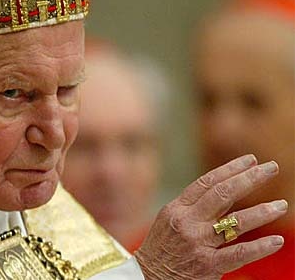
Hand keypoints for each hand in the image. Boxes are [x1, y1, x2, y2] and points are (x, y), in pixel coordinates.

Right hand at [135, 155, 287, 279]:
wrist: (147, 277)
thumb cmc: (161, 247)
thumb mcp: (169, 220)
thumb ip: (193, 206)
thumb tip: (224, 189)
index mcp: (177, 208)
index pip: (207, 182)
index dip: (231, 168)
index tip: (252, 160)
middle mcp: (187, 222)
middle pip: (222, 194)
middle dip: (249, 179)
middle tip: (271, 168)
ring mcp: (197, 243)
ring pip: (235, 222)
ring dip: (261, 212)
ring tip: (281, 205)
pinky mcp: (207, 265)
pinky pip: (238, 254)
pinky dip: (259, 247)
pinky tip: (276, 241)